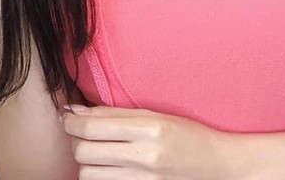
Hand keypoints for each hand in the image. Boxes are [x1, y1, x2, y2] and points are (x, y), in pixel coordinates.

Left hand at [62, 104, 232, 179]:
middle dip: (75, 141)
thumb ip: (117, 114)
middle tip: (79, 133)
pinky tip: (106, 167)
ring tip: (95, 151)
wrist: (217, 167)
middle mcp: (144, 156)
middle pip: (85, 152)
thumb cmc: (189, 135)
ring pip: (88, 174)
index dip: (72, 121)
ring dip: (86, 163)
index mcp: (150, 128)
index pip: (94, 125)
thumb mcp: (157, 116)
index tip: (66, 116)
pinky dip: (99, 176)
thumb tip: (77, 111)